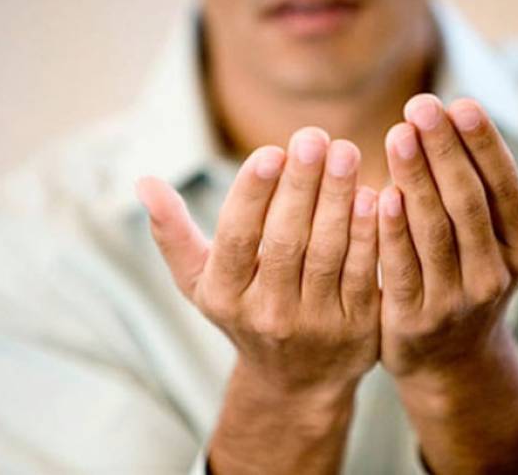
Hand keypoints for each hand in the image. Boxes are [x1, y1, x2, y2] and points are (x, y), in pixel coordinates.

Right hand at [137, 127, 379, 473]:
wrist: (295, 379)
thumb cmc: (244, 311)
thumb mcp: (201, 282)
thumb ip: (174, 233)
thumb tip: (143, 182)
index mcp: (225, 296)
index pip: (236, 239)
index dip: (253, 194)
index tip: (272, 151)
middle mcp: (267, 313)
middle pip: (285, 241)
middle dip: (301, 186)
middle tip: (315, 137)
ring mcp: (315, 324)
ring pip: (328, 253)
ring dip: (338, 200)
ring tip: (346, 152)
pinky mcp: (357, 328)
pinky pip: (364, 274)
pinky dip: (369, 234)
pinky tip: (374, 195)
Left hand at [378, 93, 517, 471]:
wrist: (451, 357)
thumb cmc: (484, 275)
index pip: (504, 186)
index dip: (483, 144)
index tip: (460, 102)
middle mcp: (494, 273)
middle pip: (467, 202)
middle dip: (443, 150)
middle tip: (418, 106)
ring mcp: (454, 299)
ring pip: (434, 230)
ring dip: (415, 179)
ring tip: (398, 134)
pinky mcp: (413, 318)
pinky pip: (400, 266)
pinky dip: (392, 230)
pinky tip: (379, 193)